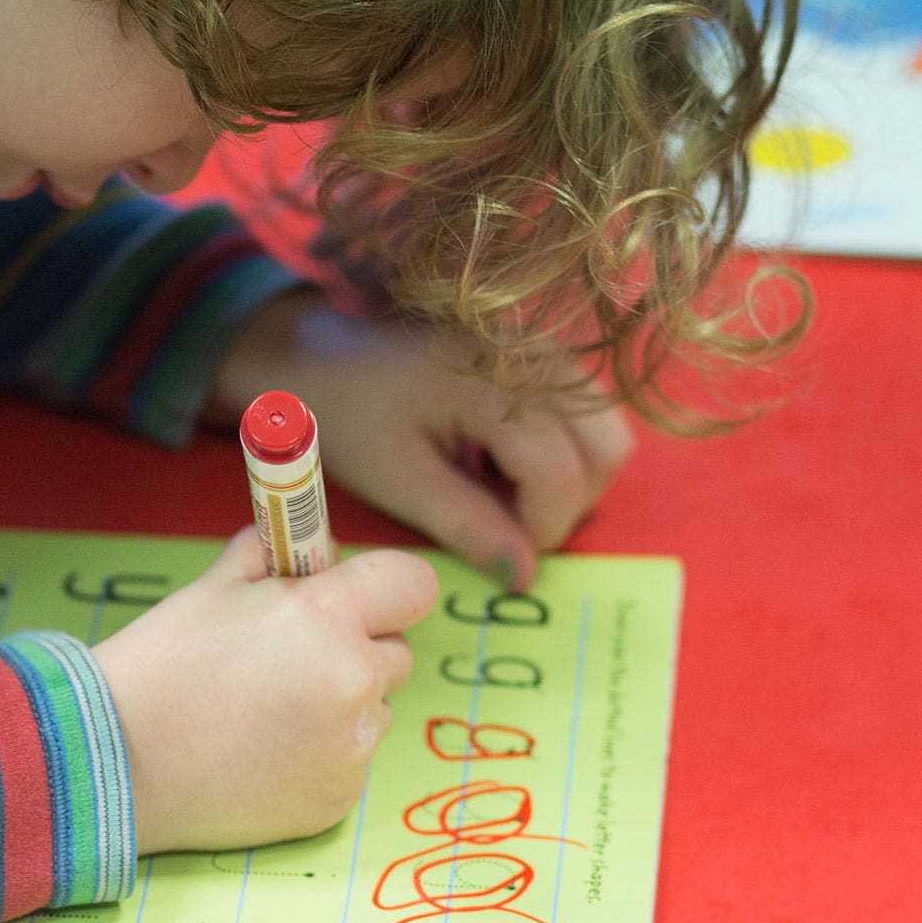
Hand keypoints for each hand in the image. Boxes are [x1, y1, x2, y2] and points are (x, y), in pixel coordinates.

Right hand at [93, 529, 438, 852]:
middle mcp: (353, 682)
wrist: (115, 760)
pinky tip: (261, 754)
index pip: (412, 584)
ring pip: (373, 710)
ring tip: (266, 715)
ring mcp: (351, 748)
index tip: (361, 598)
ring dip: (340, 705)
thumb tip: (311, 546)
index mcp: (326, 617)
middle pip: (396, 652)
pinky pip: (349, 761)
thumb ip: (274, 558)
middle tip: (290, 660)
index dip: (386, 587)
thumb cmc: (158, 667)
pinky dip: (319, 755)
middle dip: (356, 648)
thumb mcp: (213, 588)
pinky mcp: (339, 800)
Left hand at [210, 290, 633, 589]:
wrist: (314, 351)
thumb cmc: (345, 413)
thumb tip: (525, 576)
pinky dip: (562, 449)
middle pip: (606, 451)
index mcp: (494, 384)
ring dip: (570, 478)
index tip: (498, 553)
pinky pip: (585, 412)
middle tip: (503, 527)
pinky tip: (499, 461)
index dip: (540, 529)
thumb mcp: (398, 480)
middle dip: (566, 506)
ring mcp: (544, 346)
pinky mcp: (541, 350)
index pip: (561, 475)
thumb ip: (467, 526)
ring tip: (498, 493)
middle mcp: (537, 355)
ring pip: (606, 430)